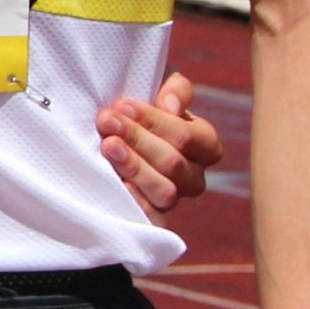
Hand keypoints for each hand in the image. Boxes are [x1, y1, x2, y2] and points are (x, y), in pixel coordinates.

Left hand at [96, 70, 222, 224]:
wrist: (107, 134)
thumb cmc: (135, 109)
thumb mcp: (156, 91)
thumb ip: (175, 90)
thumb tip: (171, 106)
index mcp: (203, 144)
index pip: (190, 137)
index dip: (156, 121)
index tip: (123, 105)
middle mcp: (193, 176)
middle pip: (173, 162)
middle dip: (136, 138)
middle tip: (106, 121)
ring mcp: (173, 198)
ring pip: (165, 191)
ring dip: (134, 166)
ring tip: (108, 146)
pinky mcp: (152, 217)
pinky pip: (153, 218)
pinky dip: (137, 201)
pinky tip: (118, 184)